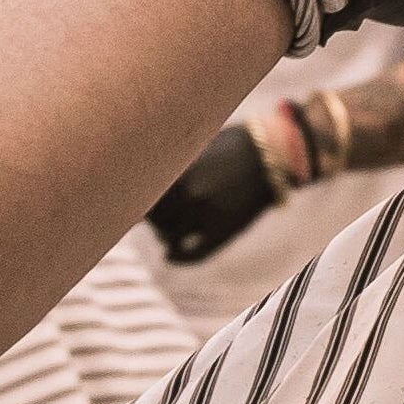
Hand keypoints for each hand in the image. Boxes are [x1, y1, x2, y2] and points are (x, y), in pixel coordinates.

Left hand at [145, 125, 278, 262]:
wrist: (272, 153)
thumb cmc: (230, 145)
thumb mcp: (195, 147)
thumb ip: (168, 166)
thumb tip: (137, 183)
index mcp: (178, 170)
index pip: (140, 197)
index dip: (134, 203)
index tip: (131, 205)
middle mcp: (189, 193)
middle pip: (152, 219)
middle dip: (152, 218)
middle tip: (154, 217)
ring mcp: (206, 215)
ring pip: (168, 237)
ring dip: (165, 235)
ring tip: (168, 229)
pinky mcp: (224, 232)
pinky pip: (192, 254)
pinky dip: (178, 257)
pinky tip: (171, 255)